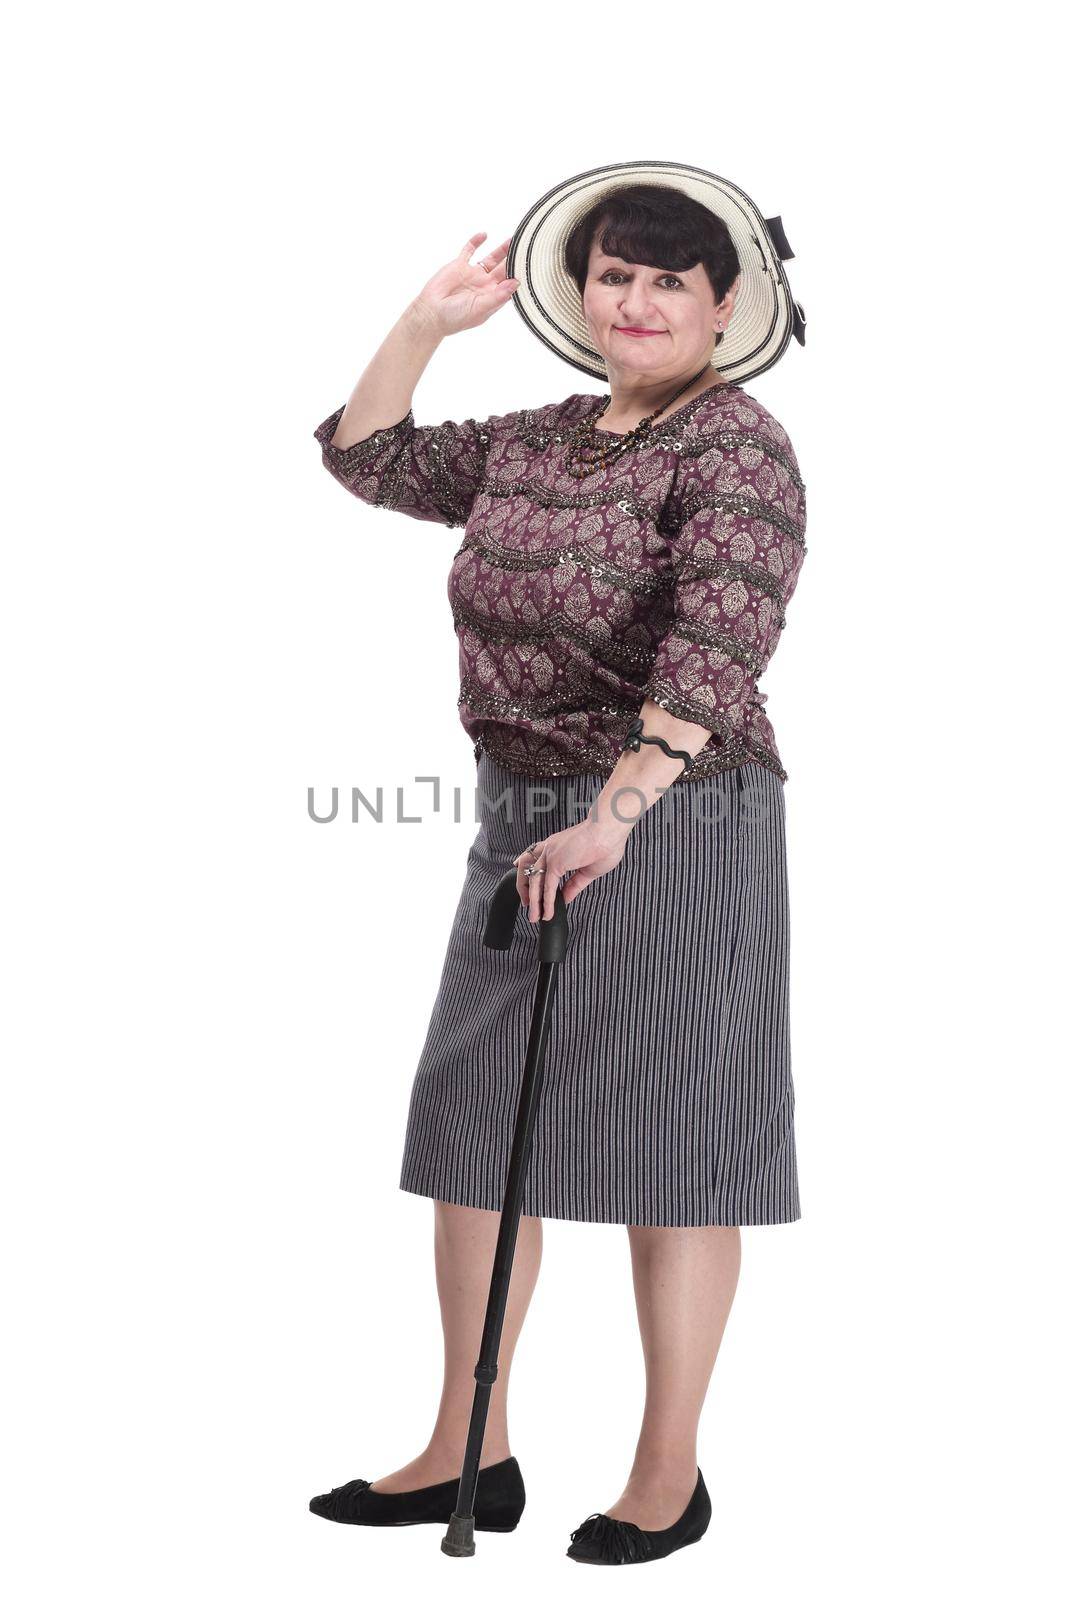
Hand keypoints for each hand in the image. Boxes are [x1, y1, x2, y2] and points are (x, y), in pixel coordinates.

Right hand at [412, 232, 517, 337]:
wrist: (430, 313)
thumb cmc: (454, 318)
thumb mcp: (479, 309)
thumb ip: (498, 296)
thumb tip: (516, 283)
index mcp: (492, 297)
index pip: (511, 284)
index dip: (521, 275)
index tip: (532, 266)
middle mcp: (485, 285)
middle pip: (505, 268)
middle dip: (515, 259)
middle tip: (527, 247)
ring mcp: (473, 274)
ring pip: (492, 258)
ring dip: (502, 249)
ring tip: (514, 239)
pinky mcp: (459, 266)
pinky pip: (469, 250)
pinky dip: (476, 242)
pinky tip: (484, 235)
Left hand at [513, 818, 630, 923]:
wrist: (610, 830)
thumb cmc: (606, 842)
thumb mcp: (587, 870)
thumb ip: (574, 884)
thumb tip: (566, 897)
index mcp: (557, 846)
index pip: (535, 857)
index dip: (527, 868)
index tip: (523, 879)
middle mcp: (550, 848)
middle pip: (527, 868)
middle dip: (525, 889)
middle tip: (528, 905)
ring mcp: (551, 854)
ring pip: (534, 881)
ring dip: (533, 901)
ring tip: (535, 916)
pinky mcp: (556, 862)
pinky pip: (547, 887)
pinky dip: (546, 902)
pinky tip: (548, 912)